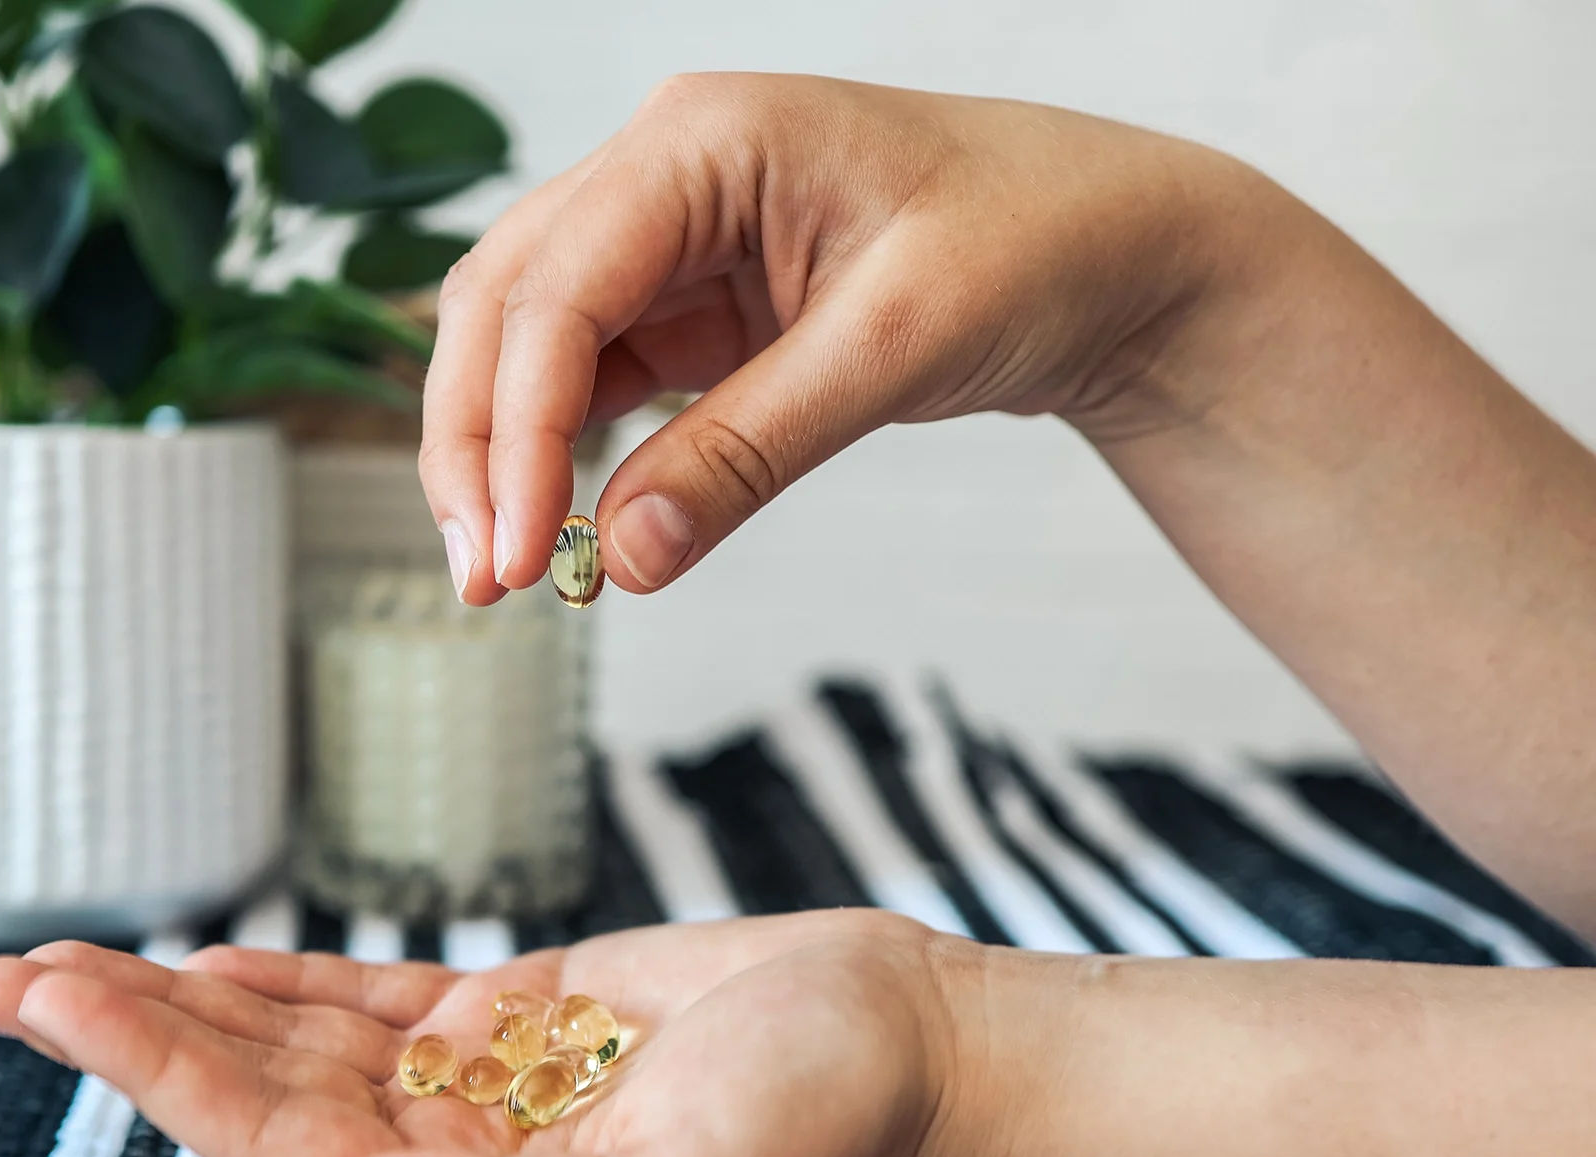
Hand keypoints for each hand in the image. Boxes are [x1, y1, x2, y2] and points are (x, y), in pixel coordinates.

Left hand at [0, 910, 987, 1156]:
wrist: (913, 1049)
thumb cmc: (820, 1136)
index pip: (273, 1145)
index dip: (154, 1074)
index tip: (50, 999)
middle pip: (250, 1093)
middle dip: (120, 1037)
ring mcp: (477, 1088)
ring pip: (291, 1042)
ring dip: (176, 1002)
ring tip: (54, 965)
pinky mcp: (518, 1016)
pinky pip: (369, 1001)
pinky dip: (282, 982)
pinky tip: (202, 962)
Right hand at [423, 72, 1276, 601]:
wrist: (1120, 251)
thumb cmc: (1035, 243)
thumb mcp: (895, 349)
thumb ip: (748, 452)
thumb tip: (621, 558)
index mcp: (702, 138)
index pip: (557, 287)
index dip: (516, 425)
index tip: (517, 546)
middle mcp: (661, 174)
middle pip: (503, 306)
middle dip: (476, 443)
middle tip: (486, 577)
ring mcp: (668, 241)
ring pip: (525, 345)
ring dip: (498, 454)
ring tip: (501, 571)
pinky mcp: (690, 306)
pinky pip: (588, 380)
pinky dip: (559, 455)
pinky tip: (554, 529)